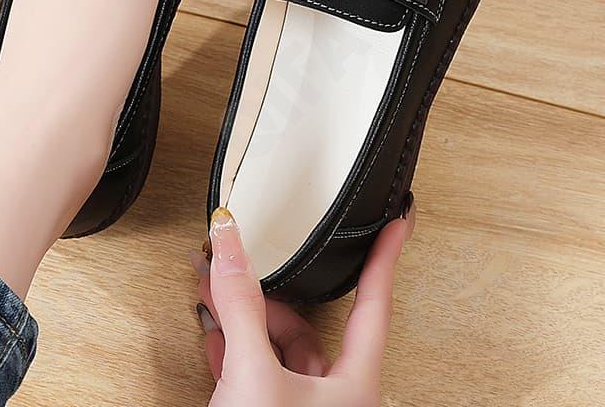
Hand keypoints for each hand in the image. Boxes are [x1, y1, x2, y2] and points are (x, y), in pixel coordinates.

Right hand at [190, 202, 414, 406]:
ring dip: (243, 318)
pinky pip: (254, 372)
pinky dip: (232, 347)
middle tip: (245, 257)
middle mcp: (332, 398)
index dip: (385, 259)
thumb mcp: (254, 374)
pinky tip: (214, 333)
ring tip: (216, 290)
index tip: (399, 225)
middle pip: (305, 325)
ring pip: (275, 349)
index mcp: (353, 385)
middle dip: (268, 292)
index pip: (375, 306)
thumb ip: (242, 306)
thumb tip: (231, 246)